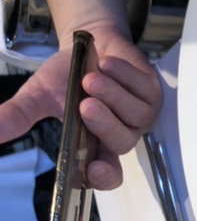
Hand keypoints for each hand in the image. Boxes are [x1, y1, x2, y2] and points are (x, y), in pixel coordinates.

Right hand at [0, 25, 161, 189]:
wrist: (89, 43)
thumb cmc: (67, 75)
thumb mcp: (39, 96)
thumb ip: (19, 116)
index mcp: (97, 145)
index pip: (108, 174)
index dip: (104, 177)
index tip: (94, 169)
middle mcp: (121, 134)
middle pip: (122, 143)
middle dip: (104, 124)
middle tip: (84, 104)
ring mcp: (141, 114)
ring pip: (135, 115)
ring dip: (112, 94)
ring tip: (90, 77)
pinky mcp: (152, 92)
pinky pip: (142, 88)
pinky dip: (123, 74)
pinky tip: (107, 63)